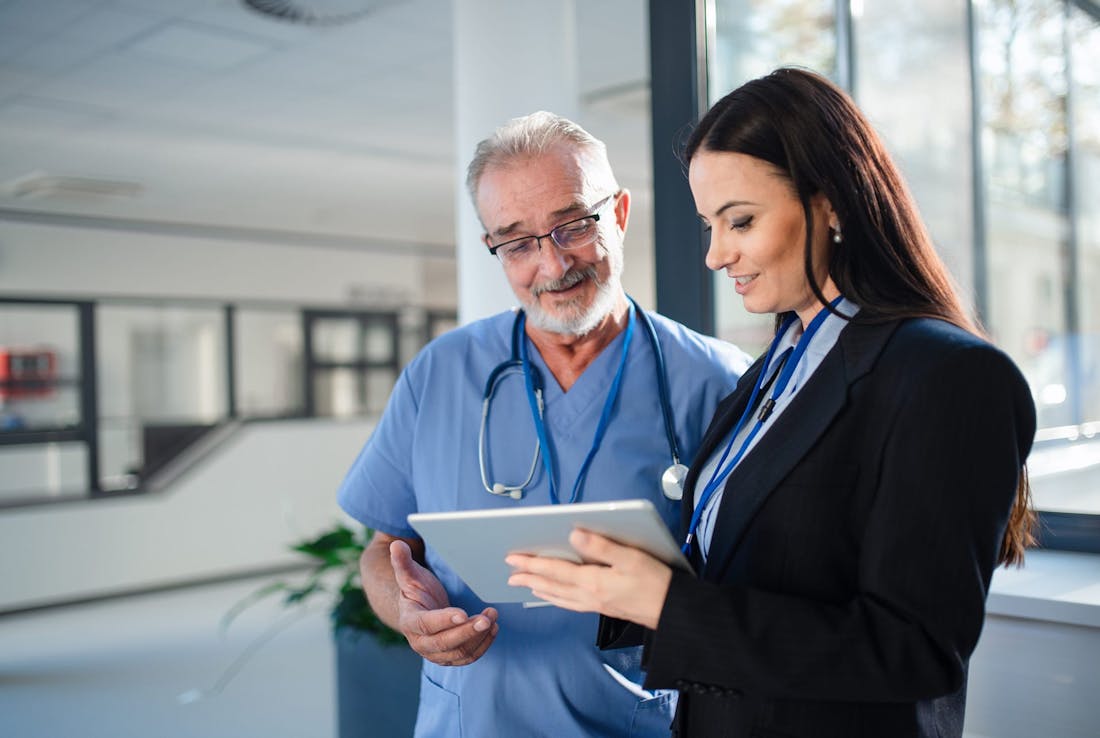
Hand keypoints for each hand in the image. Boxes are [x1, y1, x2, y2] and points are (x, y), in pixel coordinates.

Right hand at [390, 540, 498, 665]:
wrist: (419, 611)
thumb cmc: (416, 590)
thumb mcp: (409, 575)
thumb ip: (402, 562)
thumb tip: (396, 544)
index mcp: (409, 621)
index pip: (426, 624)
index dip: (444, 620)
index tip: (463, 613)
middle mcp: (420, 642)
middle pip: (444, 643)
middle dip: (467, 632)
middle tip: (486, 619)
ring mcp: (435, 653)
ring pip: (459, 653)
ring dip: (478, 637)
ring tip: (492, 617)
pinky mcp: (450, 657)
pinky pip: (468, 657)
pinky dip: (482, 645)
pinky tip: (493, 629)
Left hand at [506, 529, 672, 629]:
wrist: (672, 611)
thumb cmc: (655, 582)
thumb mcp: (630, 557)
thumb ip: (600, 546)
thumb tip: (573, 534)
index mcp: (592, 581)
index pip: (555, 570)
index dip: (532, 563)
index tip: (513, 558)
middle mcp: (588, 595)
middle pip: (551, 585)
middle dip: (529, 577)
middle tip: (510, 573)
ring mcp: (594, 604)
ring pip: (559, 597)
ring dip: (539, 589)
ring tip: (525, 585)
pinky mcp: (602, 608)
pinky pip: (570, 603)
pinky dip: (556, 599)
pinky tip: (554, 597)